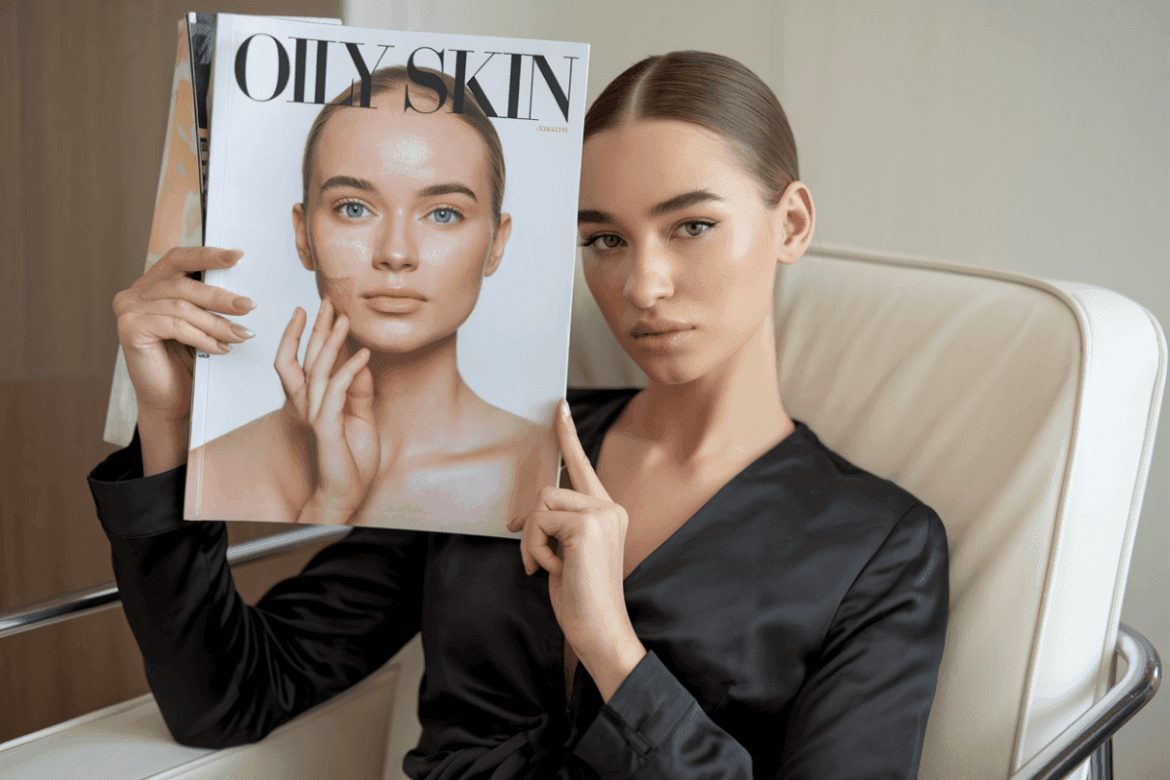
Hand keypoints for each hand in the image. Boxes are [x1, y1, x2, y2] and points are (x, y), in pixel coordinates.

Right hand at [113, 246, 254, 472]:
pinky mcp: (130, 328)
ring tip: (241, 335)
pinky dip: (203, 337)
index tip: (238, 256)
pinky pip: (175, 326)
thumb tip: (242, 290)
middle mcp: (134, 293)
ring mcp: (128, 309)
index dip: (208, 255)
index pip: (179, 259)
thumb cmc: (185, 362)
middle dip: (221, 296)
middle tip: (249, 306)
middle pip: (184, 285)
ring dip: (217, 323)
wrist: (168, 400)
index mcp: (151, 284)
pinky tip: (221, 349)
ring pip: (182, 307)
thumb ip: (207, 302)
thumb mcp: (199, 324)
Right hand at [274, 299, 378, 524]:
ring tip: (345, 319)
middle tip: (328, 300)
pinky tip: (364, 354)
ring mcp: (315, 415)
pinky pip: (337, 392)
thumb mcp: (360, 417)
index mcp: (314, 402)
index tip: (317, 308)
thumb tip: (361, 360)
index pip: (305, 361)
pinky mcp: (326, 427)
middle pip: (306, 358)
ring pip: (318, 370)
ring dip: (332, 342)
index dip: (308, 334)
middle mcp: (309, 405)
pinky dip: (350, 370)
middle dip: (316, 327)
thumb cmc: (350, 460)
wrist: (346, 493)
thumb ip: (359, 390)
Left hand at [507, 400, 646, 700]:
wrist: (600, 630)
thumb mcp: (567, 554)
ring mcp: (603, 514)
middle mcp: (610, 507)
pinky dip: (536, 550)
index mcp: (607, 511)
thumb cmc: (581, 598)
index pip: (583, 465)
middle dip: (531, 526)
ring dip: (533, 541)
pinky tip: (556, 571)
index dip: (568, 436)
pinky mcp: (589, 525)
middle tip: (534, 561)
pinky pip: (540, 521)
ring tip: (550, 569)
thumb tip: (530, 513)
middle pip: (549, 488)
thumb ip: (559, 526)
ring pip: (542, 503)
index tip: (559, 407)